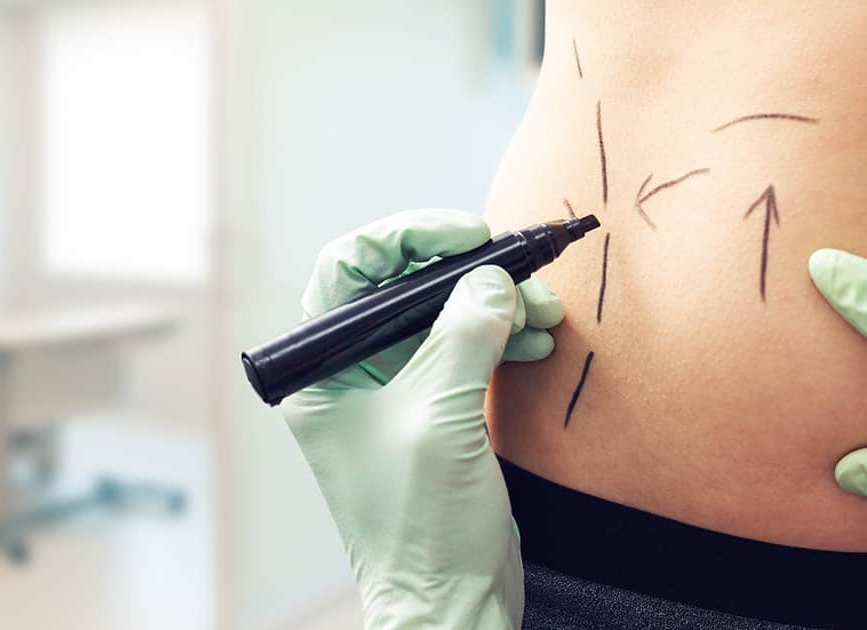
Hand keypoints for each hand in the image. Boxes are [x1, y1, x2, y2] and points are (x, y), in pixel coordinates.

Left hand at [283, 209, 563, 628]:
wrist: (450, 600)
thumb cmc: (419, 526)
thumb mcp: (439, 416)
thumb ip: (463, 335)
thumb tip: (494, 279)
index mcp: (323, 370)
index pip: (351, 268)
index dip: (408, 237)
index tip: (469, 233)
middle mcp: (351, 374)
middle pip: (405, 287)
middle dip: (467, 274)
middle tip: (520, 271)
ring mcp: (394, 392)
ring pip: (444, 316)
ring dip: (496, 305)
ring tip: (544, 312)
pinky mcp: (435, 411)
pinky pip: (466, 350)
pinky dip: (503, 337)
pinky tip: (536, 338)